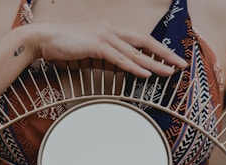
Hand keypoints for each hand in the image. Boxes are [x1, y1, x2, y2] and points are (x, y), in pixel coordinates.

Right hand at [32, 21, 186, 77]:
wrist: (44, 38)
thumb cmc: (66, 45)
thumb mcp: (92, 52)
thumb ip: (108, 59)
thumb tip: (121, 68)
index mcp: (112, 30)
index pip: (141, 40)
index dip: (158, 50)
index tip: (171, 58)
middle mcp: (112, 30)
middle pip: (145, 43)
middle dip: (165, 54)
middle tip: (181, 64)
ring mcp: (105, 36)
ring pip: (135, 52)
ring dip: (154, 63)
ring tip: (169, 72)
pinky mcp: (96, 45)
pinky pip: (119, 58)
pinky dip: (134, 67)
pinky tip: (147, 73)